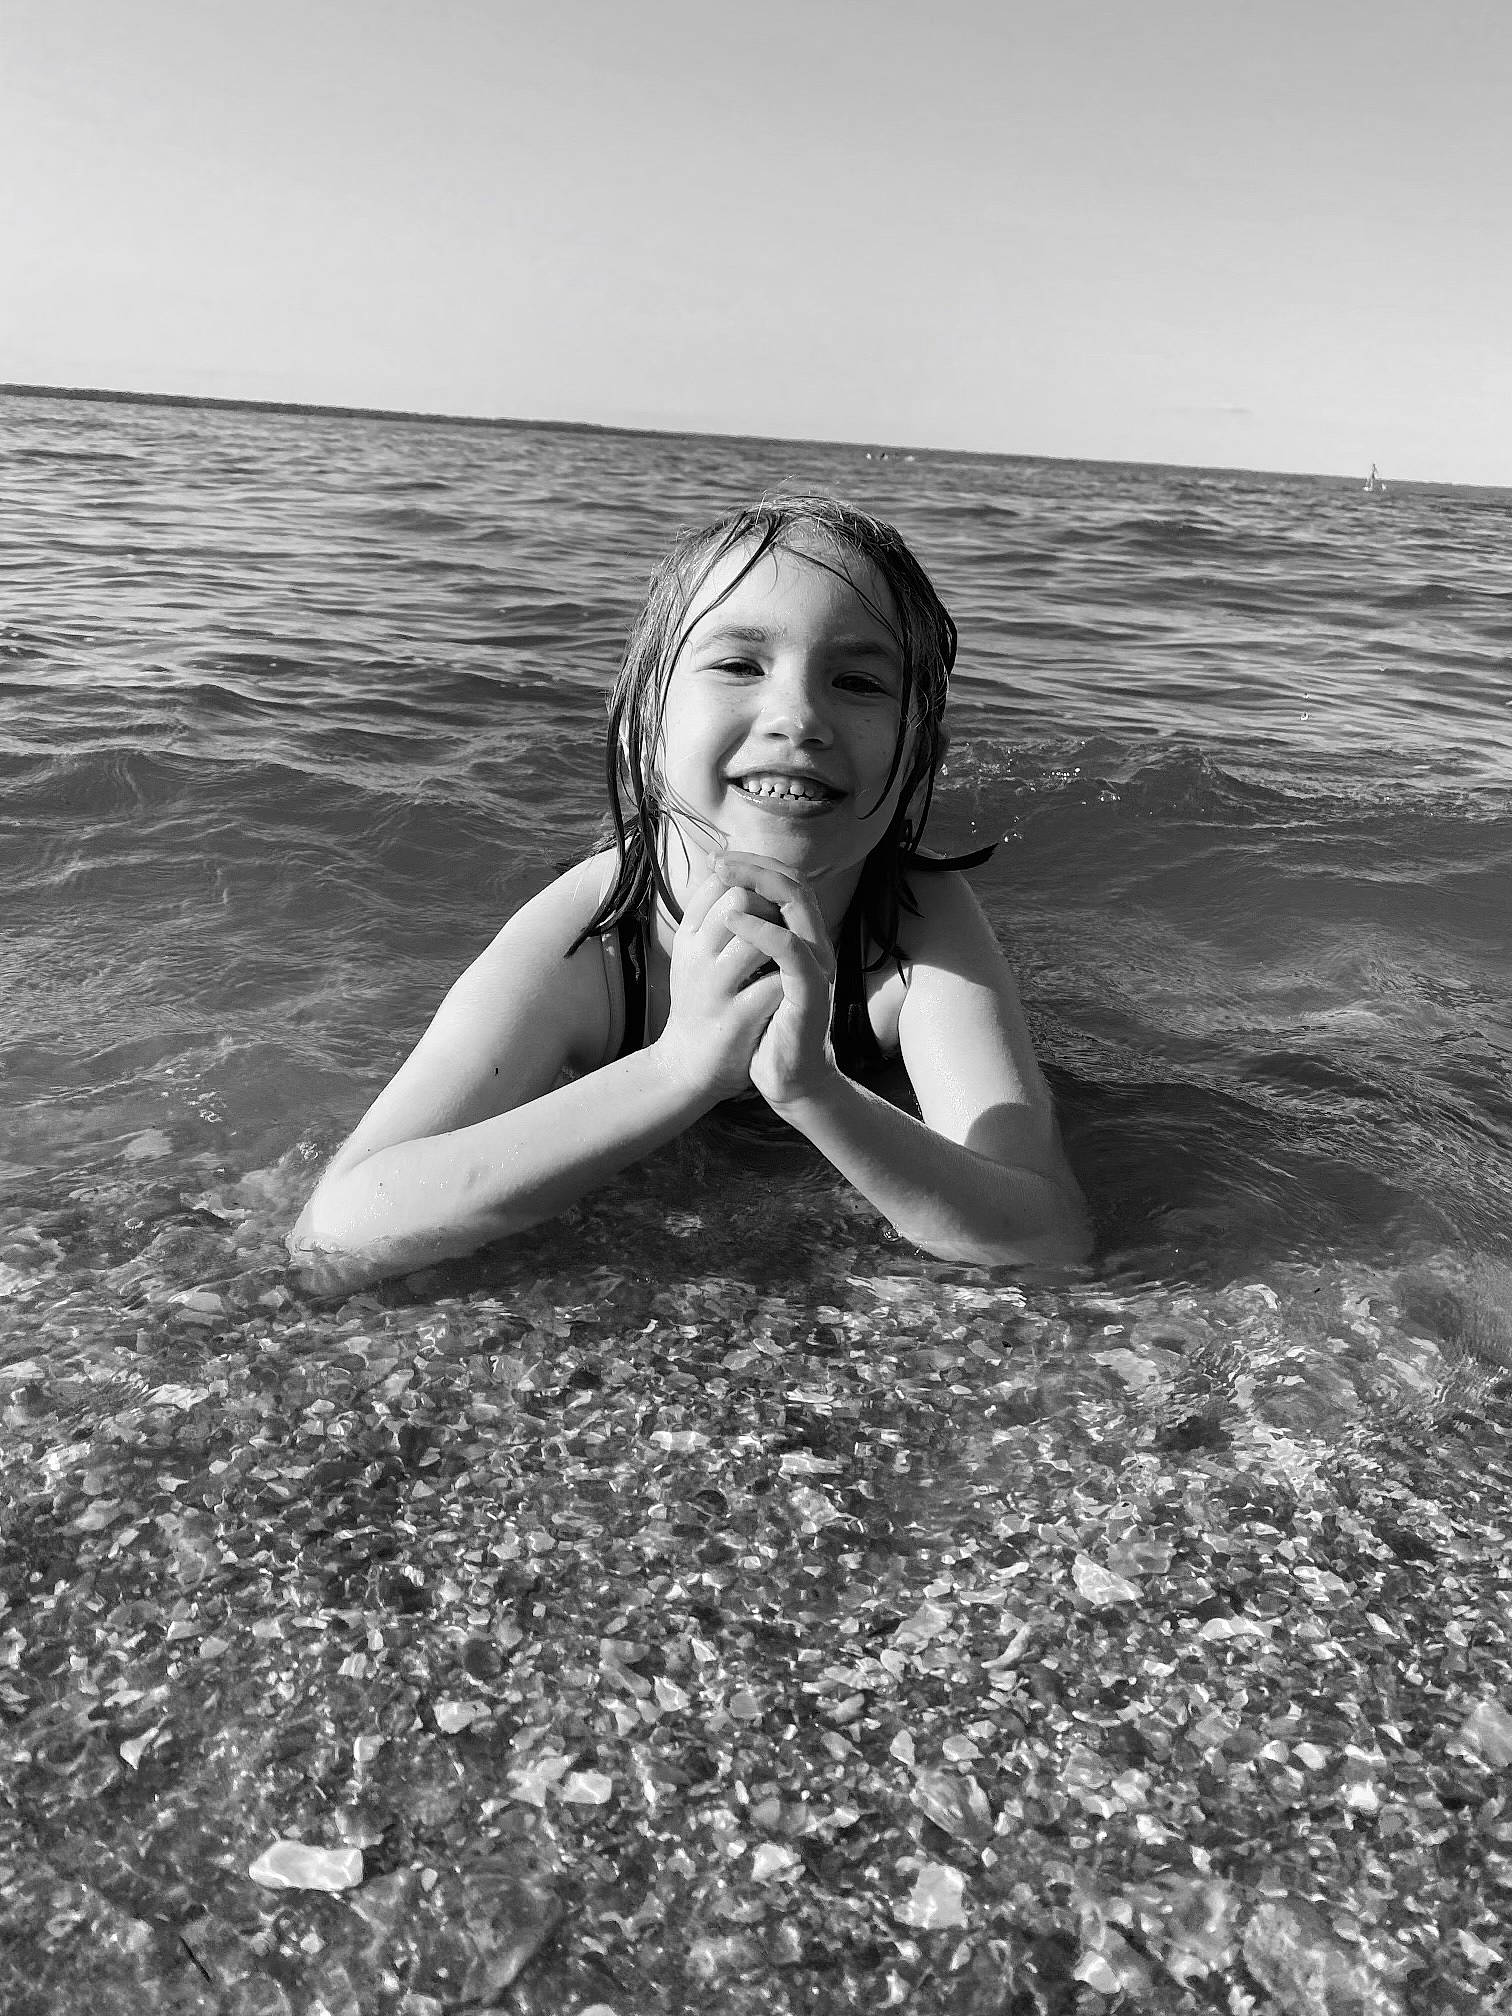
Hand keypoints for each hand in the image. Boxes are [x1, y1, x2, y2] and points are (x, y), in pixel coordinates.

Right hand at [656, 864, 787, 1101]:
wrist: (689, 1066)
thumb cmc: (701, 1001)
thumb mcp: (696, 953)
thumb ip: (711, 911)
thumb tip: (733, 863)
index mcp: (687, 936)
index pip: (721, 880)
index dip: (754, 882)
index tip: (768, 903)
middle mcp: (694, 957)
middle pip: (738, 898)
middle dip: (772, 905)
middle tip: (784, 925)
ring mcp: (713, 989)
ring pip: (757, 937)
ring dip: (784, 940)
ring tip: (788, 952)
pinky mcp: (734, 1021)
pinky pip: (772, 985)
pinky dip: (789, 980)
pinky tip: (792, 984)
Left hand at [710, 852, 839, 1109]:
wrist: (786, 1079)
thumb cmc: (765, 1029)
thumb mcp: (751, 977)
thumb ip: (746, 943)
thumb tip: (721, 906)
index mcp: (803, 940)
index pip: (787, 884)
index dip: (755, 864)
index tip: (718, 859)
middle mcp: (816, 947)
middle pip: (796, 885)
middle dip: (756, 865)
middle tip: (720, 859)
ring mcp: (818, 968)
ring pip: (799, 907)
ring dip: (760, 884)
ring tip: (725, 877)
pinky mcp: (811, 993)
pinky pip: (791, 951)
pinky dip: (762, 930)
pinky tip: (733, 921)